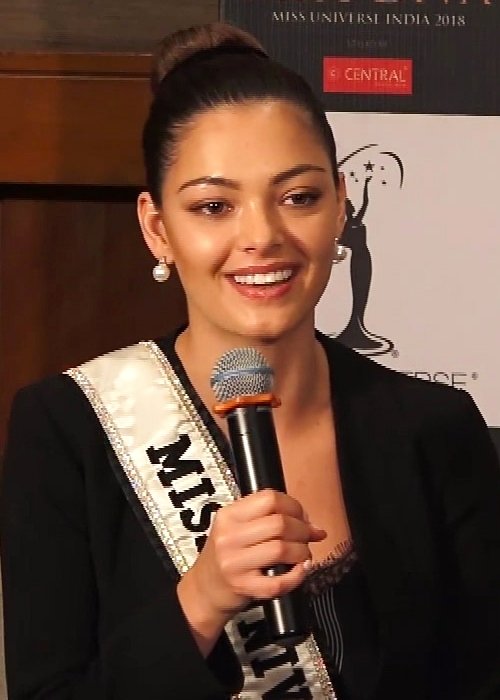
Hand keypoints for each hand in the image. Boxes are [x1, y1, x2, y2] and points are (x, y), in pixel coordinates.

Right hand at [177, 489, 325, 654]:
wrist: (203, 590)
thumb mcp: (236, 528)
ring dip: (302, 551)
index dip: (294, 506)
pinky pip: (278, 582)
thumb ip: (268, 519)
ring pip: (282, 549)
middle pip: (280, 523)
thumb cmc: (226, 555)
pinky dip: (297, 576)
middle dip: (303, 530)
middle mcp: (229, 536)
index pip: (269, 499)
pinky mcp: (243, 587)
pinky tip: (300, 571)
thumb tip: (312, 524)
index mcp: (229, 515)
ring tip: (303, 554)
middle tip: (308, 537)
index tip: (302, 517)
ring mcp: (235, 563)